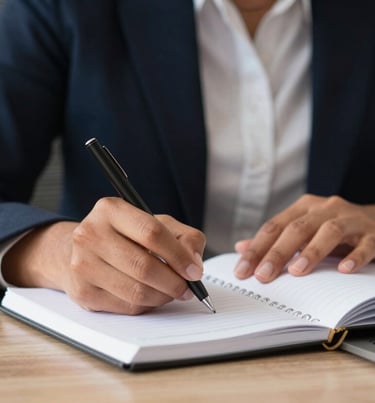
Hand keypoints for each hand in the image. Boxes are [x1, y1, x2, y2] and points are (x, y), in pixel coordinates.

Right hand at [2, 197, 205, 313]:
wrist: (78, 250)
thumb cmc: (122, 235)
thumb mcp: (156, 223)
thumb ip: (184, 237)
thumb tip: (194, 263)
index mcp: (110, 210)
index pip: (152, 233)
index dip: (179, 255)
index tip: (194, 270)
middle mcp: (91, 234)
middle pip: (144, 266)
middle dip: (174, 282)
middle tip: (188, 287)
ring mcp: (82, 265)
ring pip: (137, 291)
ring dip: (163, 296)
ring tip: (172, 291)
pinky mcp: (82, 292)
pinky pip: (127, 306)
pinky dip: (147, 305)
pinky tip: (151, 295)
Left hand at [233, 194, 374, 281]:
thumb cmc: (332, 227)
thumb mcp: (303, 229)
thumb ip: (275, 239)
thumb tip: (242, 248)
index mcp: (303, 208)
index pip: (274, 227)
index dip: (256, 248)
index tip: (242, 271)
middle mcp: (324, 209)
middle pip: (297, 229)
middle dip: (277, 253)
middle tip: (262, 276)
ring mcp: (350, 219)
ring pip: (329, 231)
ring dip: (311, 251)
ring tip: (296, 272)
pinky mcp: (372, 233)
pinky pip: (365, 244)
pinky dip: (354, 256)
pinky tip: (344, 270)